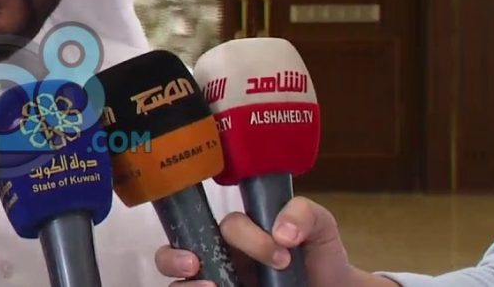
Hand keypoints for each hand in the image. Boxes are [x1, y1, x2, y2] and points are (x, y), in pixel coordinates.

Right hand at [152, 197, 398, 286]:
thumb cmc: (319, 257)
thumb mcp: (319, 227)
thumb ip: (303, 214)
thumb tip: (282, 231)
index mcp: (240, 235)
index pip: (228, 227)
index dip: (250, 237)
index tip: (282, 253)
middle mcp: (219, 258)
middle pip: (175, 252)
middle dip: (174, 257)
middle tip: (194, 264)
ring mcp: (216, 281)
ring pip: (176, 283)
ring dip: (182, 284)